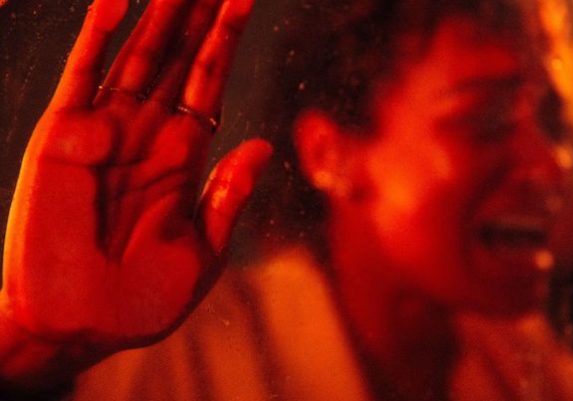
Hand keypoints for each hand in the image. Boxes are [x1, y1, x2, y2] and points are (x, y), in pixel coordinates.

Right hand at [1, 0, 270, 350]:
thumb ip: (227, 194)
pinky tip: (119, 1)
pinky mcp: (63, 138)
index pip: (207, 82)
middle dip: (196, 12)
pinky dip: (96, 37)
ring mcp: (105, 131)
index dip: (225, 40)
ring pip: (136, 56)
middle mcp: (145, 134)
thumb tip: (262, 144)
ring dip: (158, 13)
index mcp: (182, 157)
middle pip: (176, 57)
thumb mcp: (201, 249)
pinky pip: (81, 77)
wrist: (86, 327)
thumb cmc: (144, 299)